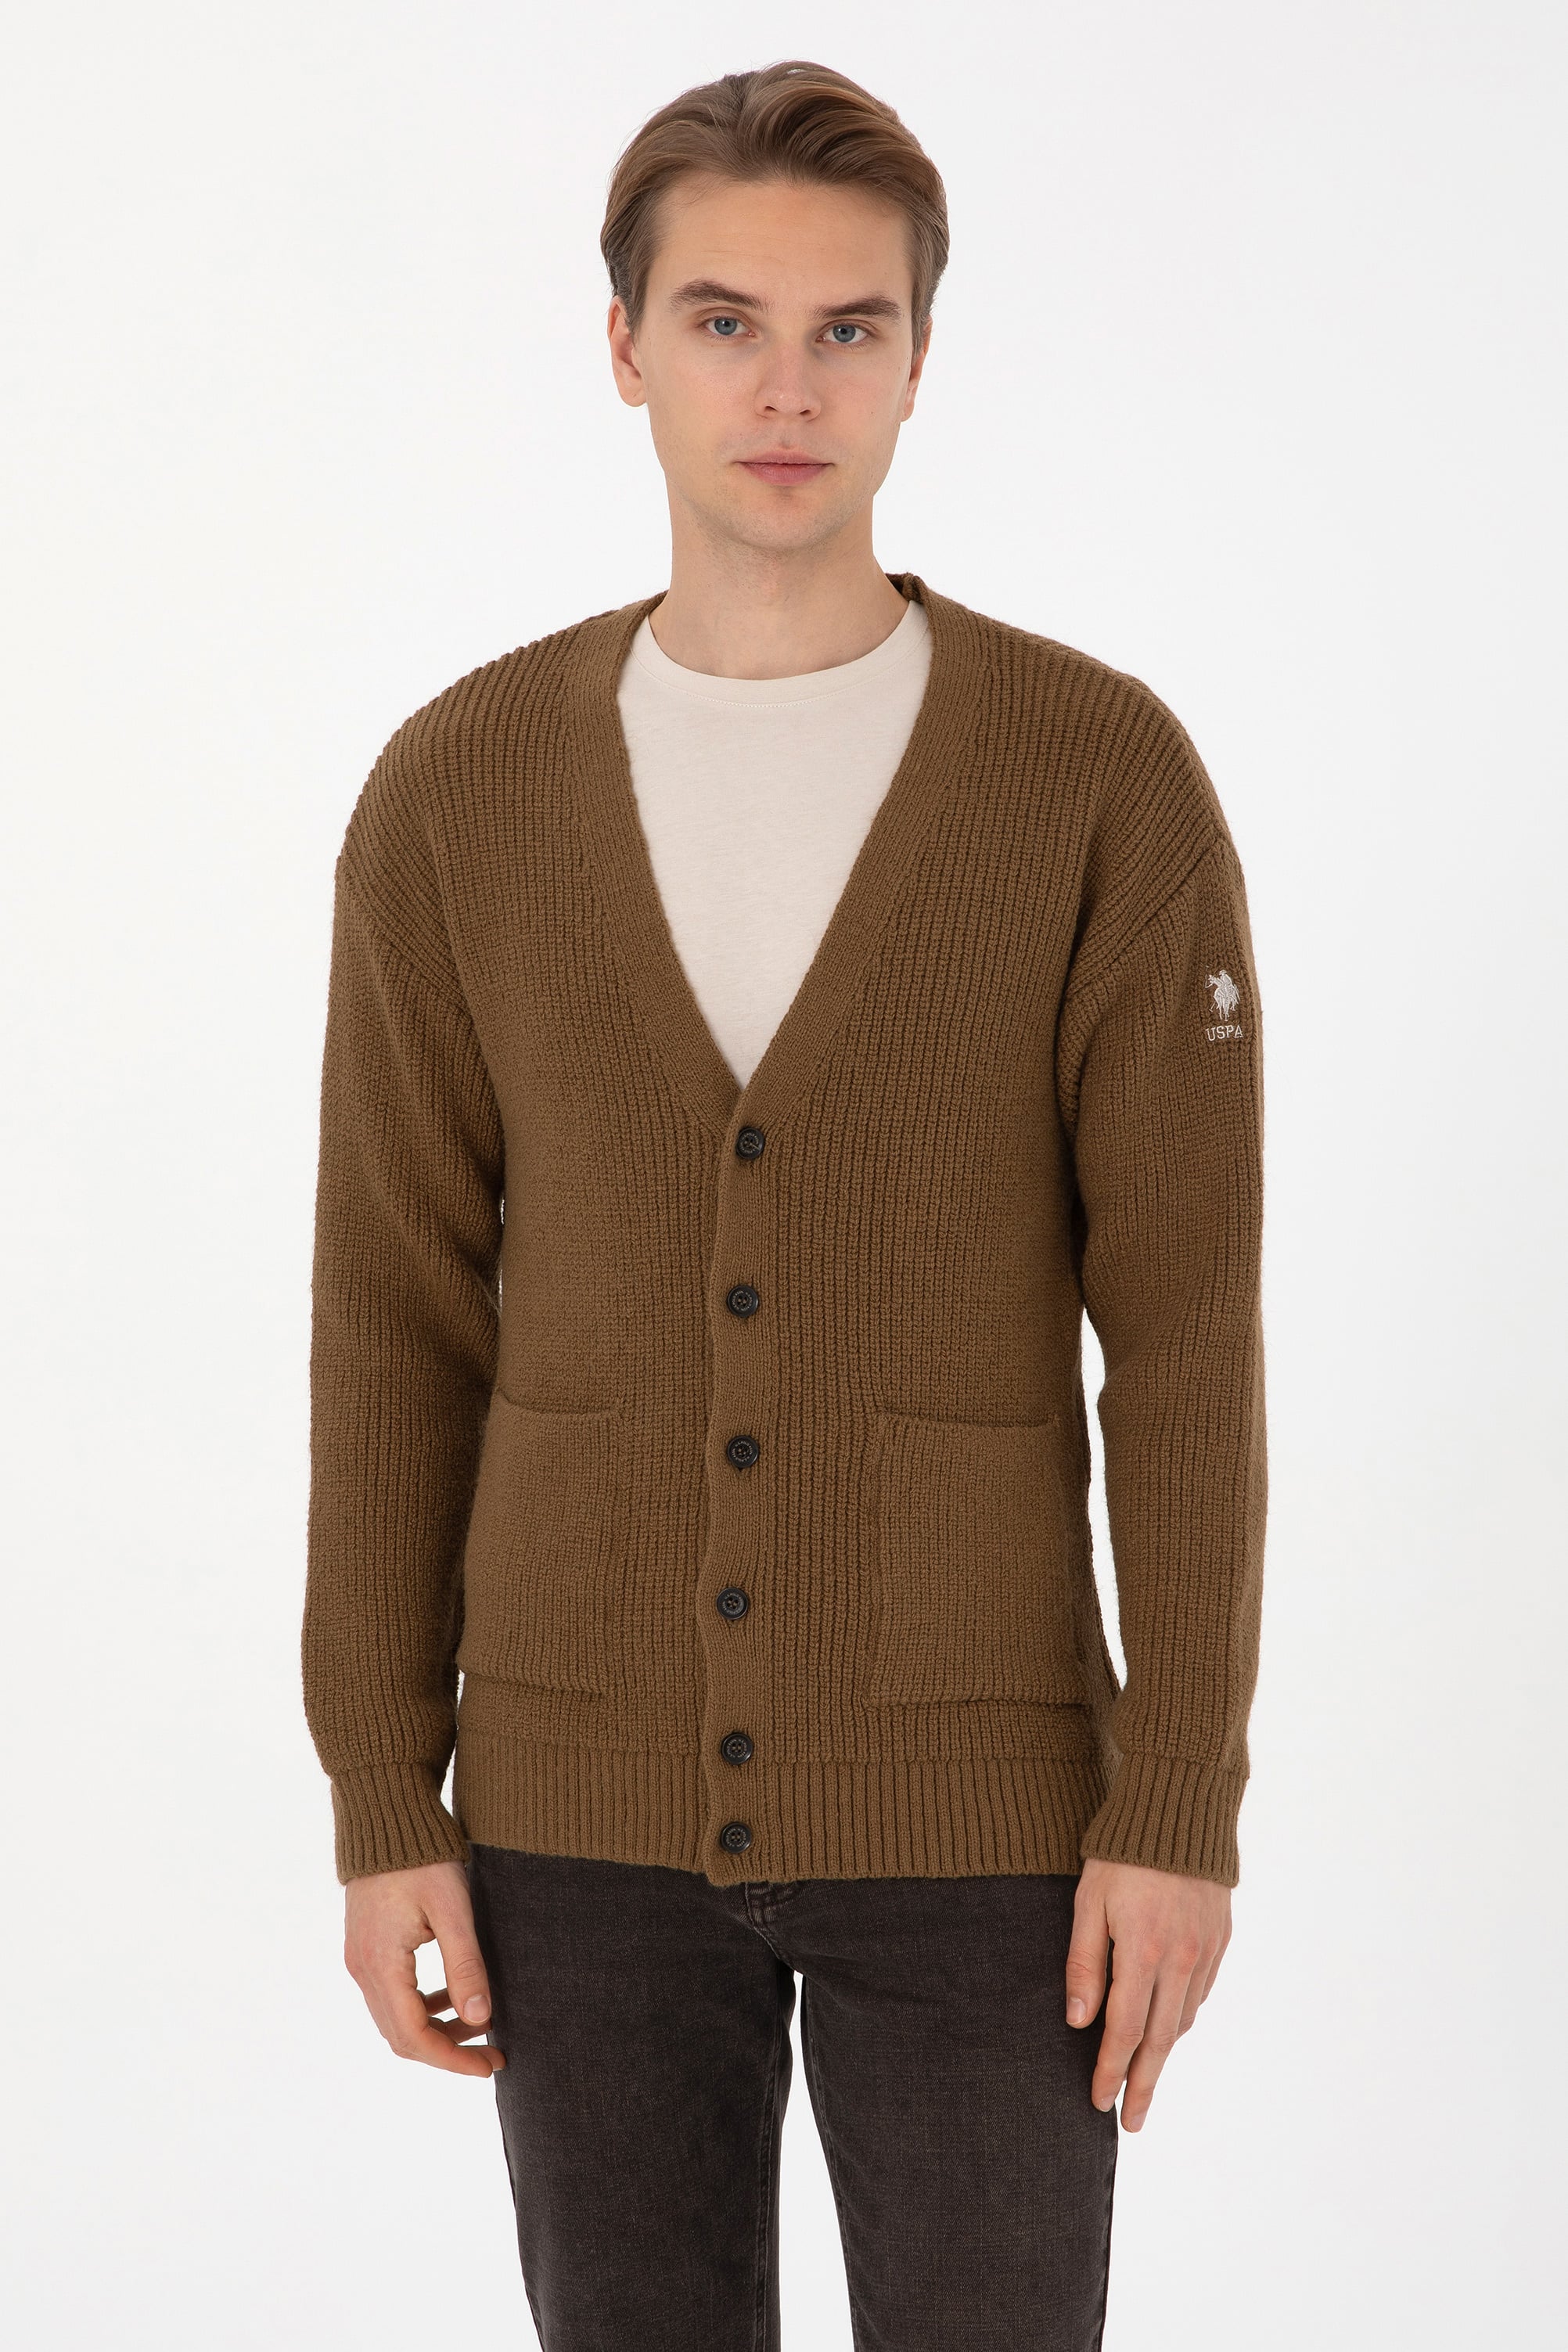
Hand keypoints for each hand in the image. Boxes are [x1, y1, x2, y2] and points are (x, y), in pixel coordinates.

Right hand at [343, 1857, 505, 2078]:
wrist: (385, 1816)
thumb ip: (465, 1965)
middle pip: (401, 2036)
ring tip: (480, 2024)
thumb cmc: (422, 1857)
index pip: (414, 2036)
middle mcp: (362, 1969)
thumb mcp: (452, 1909)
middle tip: (492, 2055)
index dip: (453, 2059)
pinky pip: (391, 1996)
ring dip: (436, 2030)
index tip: (490, 2064)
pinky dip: (422, 2006)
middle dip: (448, 2051)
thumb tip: (481, 2019)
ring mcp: (359, 1959)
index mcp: (381, 1964)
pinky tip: (453, 1996)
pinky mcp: (365, 1947)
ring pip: (395, 2019)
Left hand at [1065, 1857, 1230, 2129]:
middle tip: (1132, 2122)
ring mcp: (1206, 1951)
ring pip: (1183, 2020)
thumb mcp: (1088, 1903)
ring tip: (1143, 2078)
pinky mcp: (1220, 1940)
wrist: (1181, 1808)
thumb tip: (1079, 2023)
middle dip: (1143, 2085)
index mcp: (1144, 1952)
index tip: (1099, 2103)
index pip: (1125, 2031)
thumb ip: (1084, 1964)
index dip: (1111, 2071)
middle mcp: (1182, 1960)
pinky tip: (1167, 2027)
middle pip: (1161, 2041)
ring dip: (1163, 2054)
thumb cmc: (1121, 1853)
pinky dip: (1181, 2018)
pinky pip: (1200, 1994)